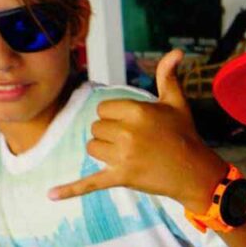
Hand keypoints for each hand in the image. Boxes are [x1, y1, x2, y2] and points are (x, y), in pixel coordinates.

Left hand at [48, 50, 225, 209]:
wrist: (195, 172)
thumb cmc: (185, 135)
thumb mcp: (176, 103)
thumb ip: (167, 75)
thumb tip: (176, 51)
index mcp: (137, 111)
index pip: (103, 108)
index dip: (115, 116)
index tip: (133, 124)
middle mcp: (128, 132)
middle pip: (95, 128)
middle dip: (110, 134)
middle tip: (134, 142)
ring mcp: (123, 157)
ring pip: (92, 148)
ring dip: (104, 151)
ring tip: (128, 155)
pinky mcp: (121, 178)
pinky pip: (89, 183)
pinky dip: (70, 190)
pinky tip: (50, 195)